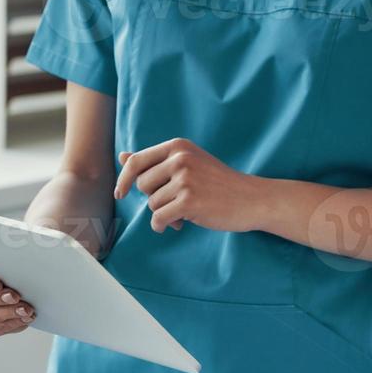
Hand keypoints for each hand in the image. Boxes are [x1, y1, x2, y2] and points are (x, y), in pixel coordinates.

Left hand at [115, 138, 264, 233]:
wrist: (250, 198)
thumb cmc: (218, 182)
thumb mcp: (188, 163)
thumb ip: (155, 161)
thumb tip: (122, 156)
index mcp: (178, 146)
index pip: (136, 161)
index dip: (124, 179)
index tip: (121, 193)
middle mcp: (180, 159)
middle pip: (142, 185)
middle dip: (153, 198)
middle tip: (174, 202)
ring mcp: (185, 179)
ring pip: (152, 203)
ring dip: (164, 212)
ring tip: (184, 211)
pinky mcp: (189, 201)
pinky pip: (159, 219)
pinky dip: (163, 226)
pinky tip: (177, 225)